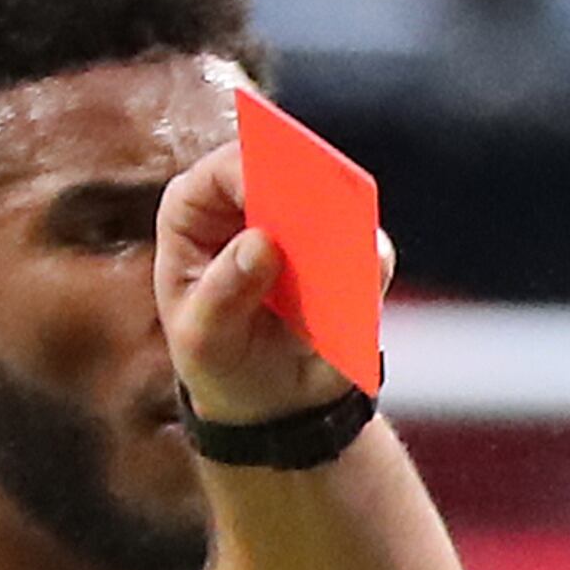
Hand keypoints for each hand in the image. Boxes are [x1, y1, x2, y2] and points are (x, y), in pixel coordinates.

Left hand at [155, 138, 389, 429]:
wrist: (267, 400)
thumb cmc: (218, 358)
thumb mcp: (203, 338)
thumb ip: (223, 293)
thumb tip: (262, 242)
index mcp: (198, 210)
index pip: (227, 168)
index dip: (255, 171)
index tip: (281, 187)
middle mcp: (252, 207)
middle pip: (288, 174)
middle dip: (310, 187)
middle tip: (327, 198)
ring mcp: (305, 231)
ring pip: (336, 207)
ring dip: (349, 225)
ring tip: (354, 241)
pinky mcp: (347, 259)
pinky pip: (370, 253)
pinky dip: (371, 265)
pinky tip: (368, 276)